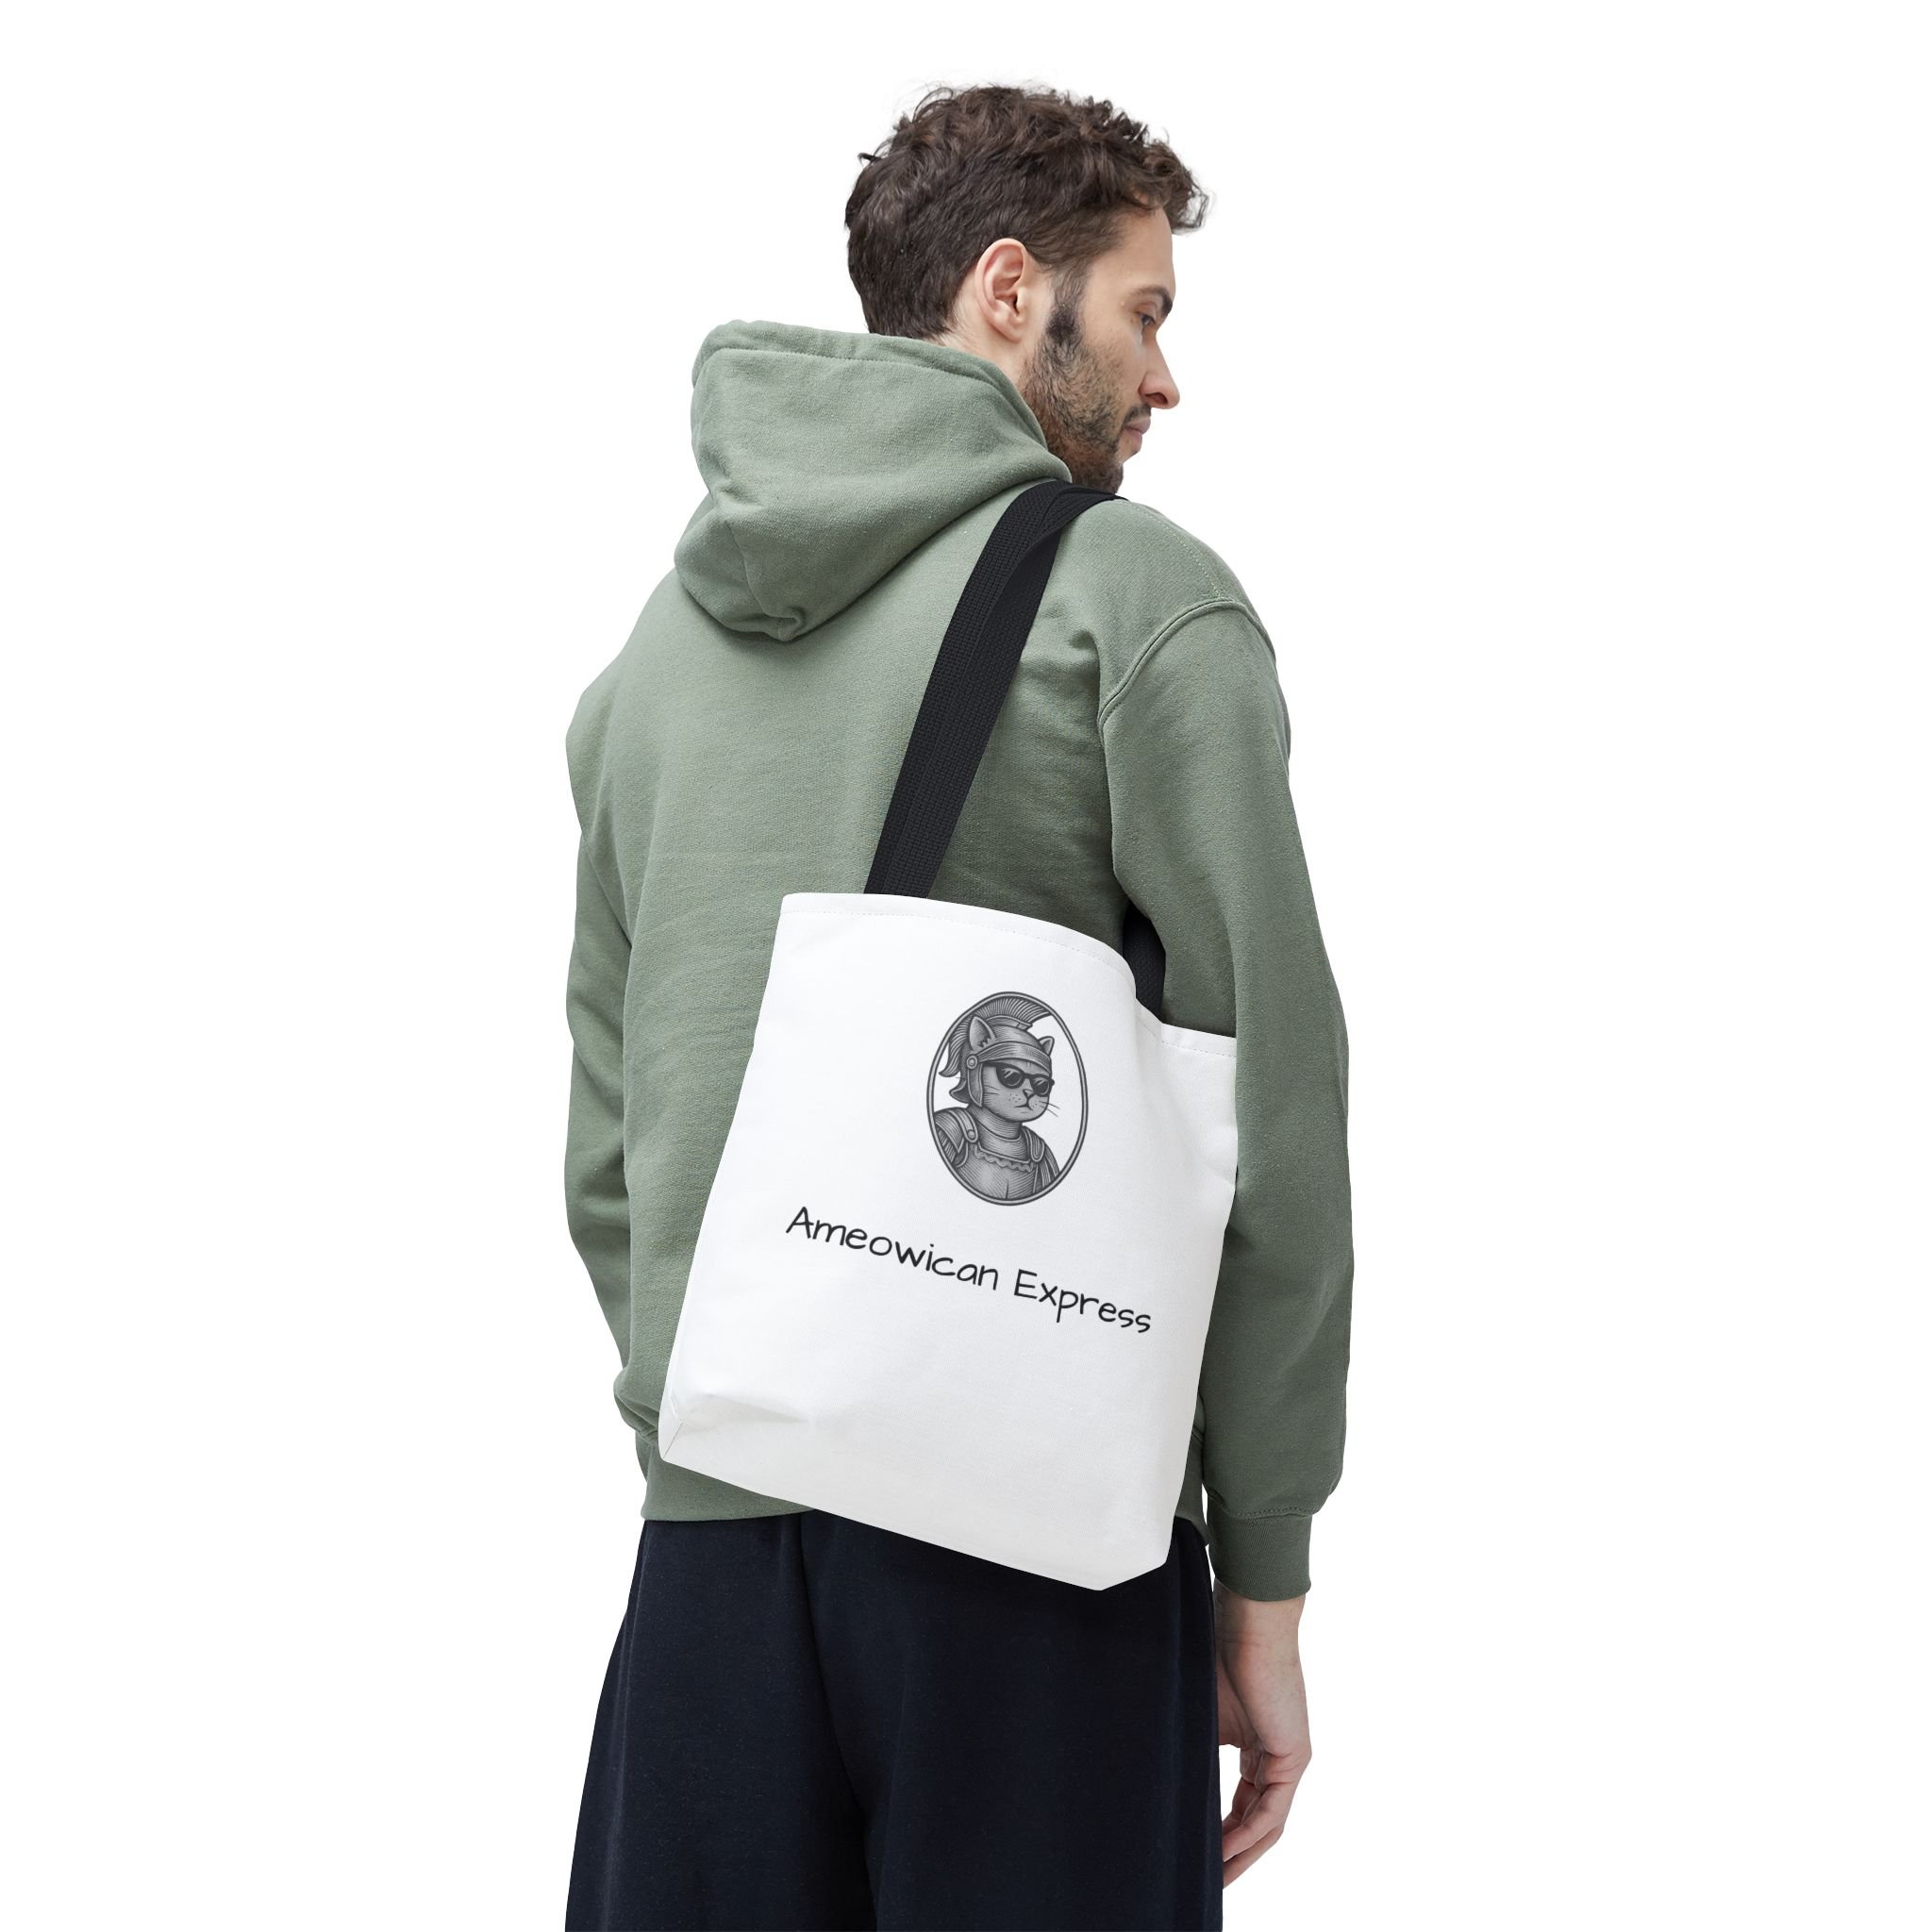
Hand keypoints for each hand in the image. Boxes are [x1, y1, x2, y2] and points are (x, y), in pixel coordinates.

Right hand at [1213, 1581, 1310, 1885]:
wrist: (1245, 1621)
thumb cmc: (1216, 1651)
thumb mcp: (1197, 1712)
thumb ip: (1188, 1746)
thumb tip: (1150, 1774)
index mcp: (1254, 1744)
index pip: (1240, 1803)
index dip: (1218, 1833)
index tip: (1194, 1852)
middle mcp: (1275, 1755)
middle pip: (1255, 1822)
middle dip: (1230, 1855)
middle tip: (1206, 1880)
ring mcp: (1288, 1757)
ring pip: (1266, 1824)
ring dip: (1241, 1855)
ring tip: (1215, 1879)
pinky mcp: (1294, 1756)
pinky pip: (1272, 1811)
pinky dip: (1248, 1834)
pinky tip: (1224, 1851)